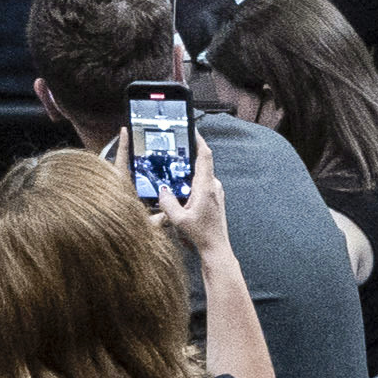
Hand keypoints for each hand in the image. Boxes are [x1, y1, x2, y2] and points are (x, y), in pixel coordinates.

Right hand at [156, 133, 233, 258]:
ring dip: (190, 170)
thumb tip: (161, 189)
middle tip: (176, 148)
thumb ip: (167, 203)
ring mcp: (216, 192)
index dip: (199, 140)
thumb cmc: (200, 234)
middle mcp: (214, 186)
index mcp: (206, 187)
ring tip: (174, 170)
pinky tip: (181, 189)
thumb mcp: (178, 219)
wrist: (216, 247)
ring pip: (202, 174)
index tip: (192, 130)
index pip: (205, 156)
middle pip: (202, 163)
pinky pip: (203, 183)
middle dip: (190, 154)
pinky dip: (192, 181)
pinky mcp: (215, 198)